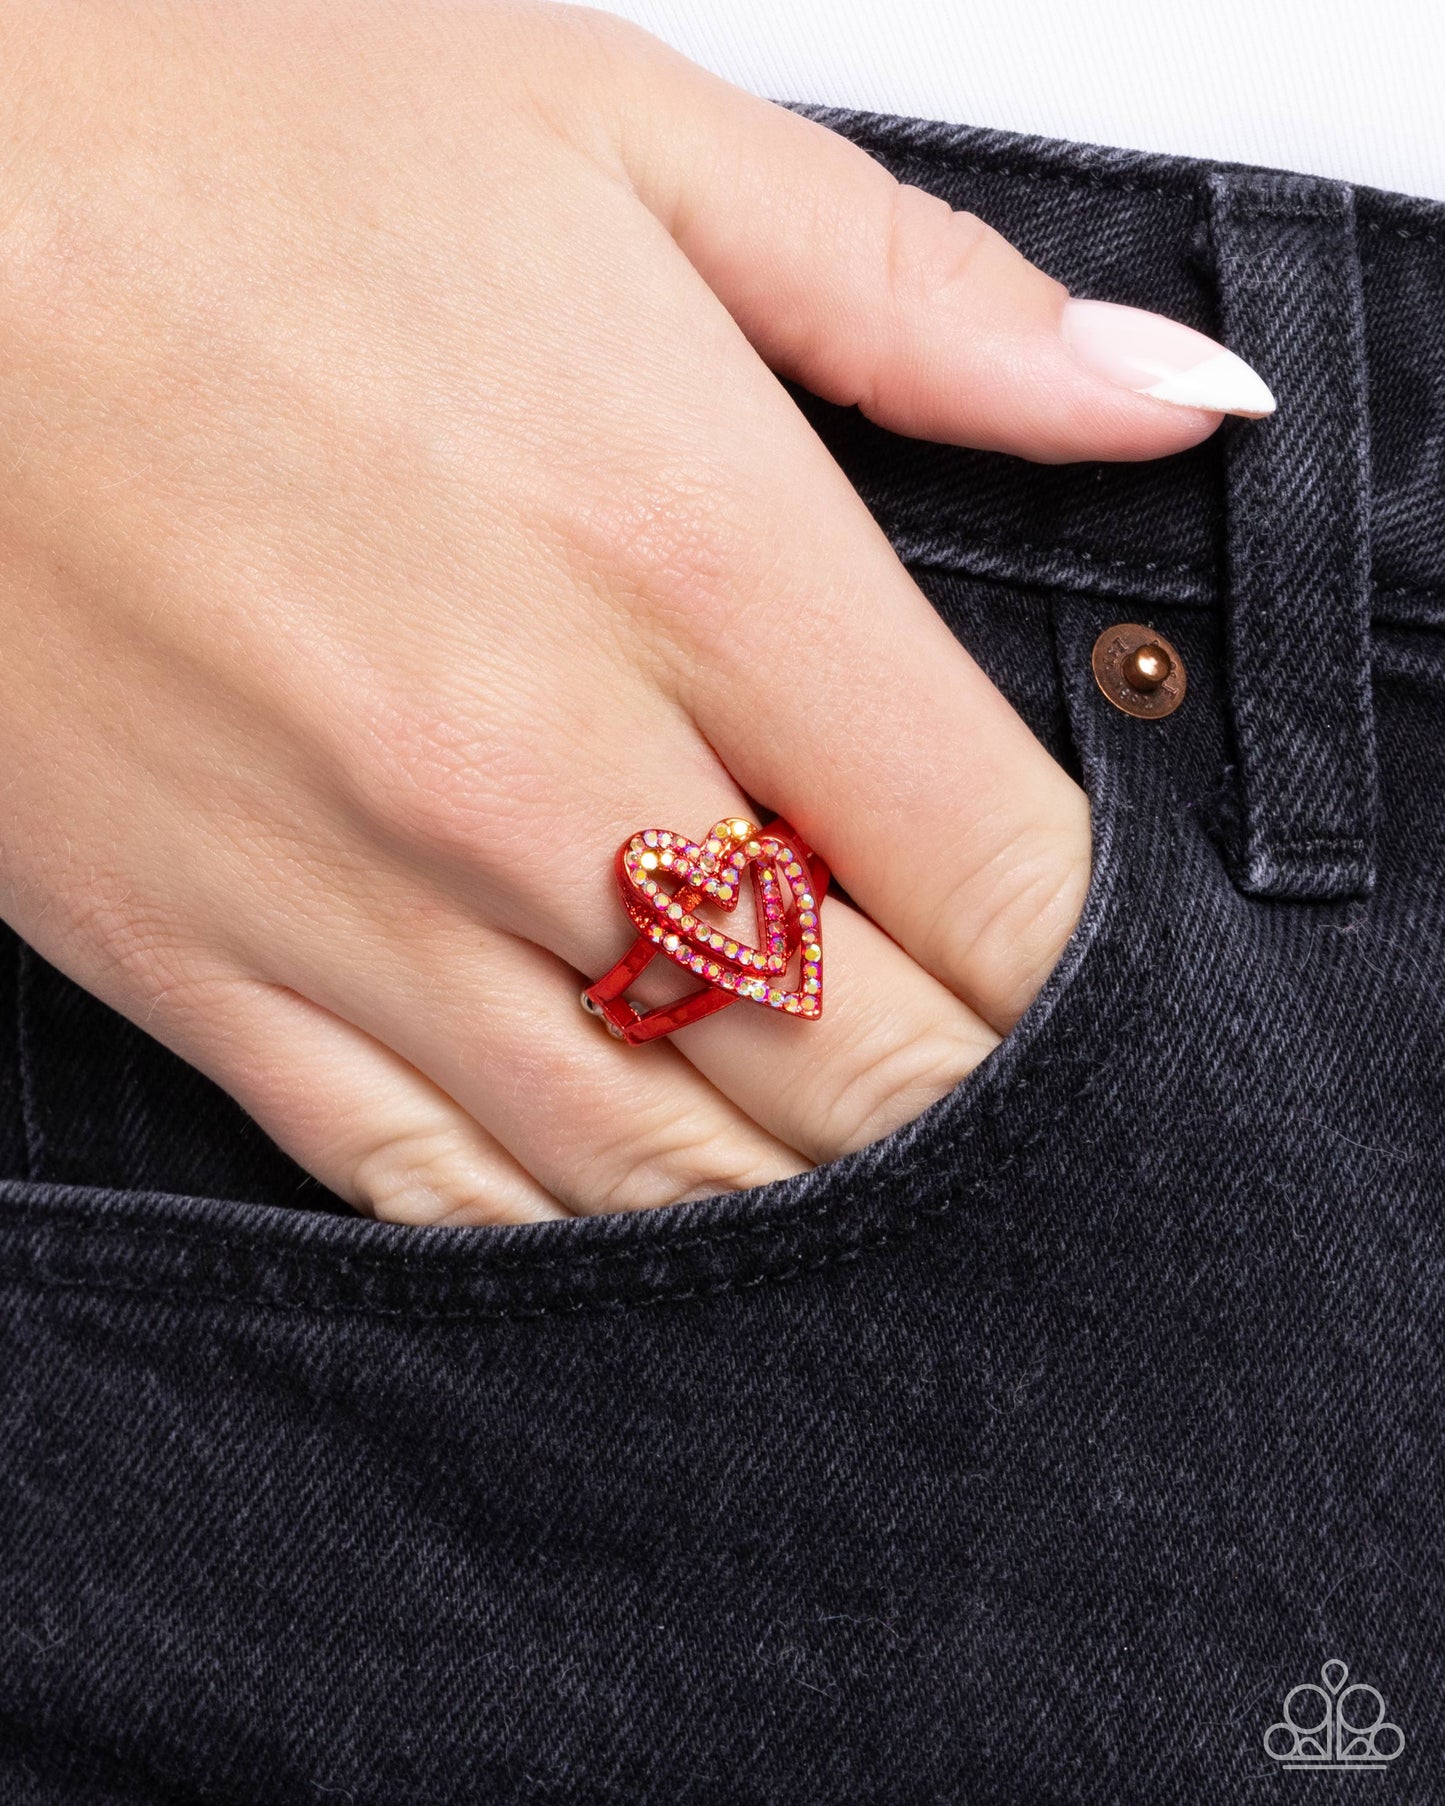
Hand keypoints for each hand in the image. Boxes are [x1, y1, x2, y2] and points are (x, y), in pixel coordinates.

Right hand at [0, 0, 1268, 1223]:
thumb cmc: (220, 153)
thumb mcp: (618, 139)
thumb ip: (925, 304)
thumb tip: (1165, 398)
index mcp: (691, 550)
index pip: (1000, 875)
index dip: (1088, 966)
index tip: (1092, 969)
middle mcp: (538, 768)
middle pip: (865, 1063)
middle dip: (971, 1103)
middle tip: (999, 1092)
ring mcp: (365, 902)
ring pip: (667, 1174)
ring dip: (804, 1195)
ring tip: (858, 1177)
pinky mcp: (211, 972)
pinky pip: (441, 1195)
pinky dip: (580, 1234)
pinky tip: (650, 1214)